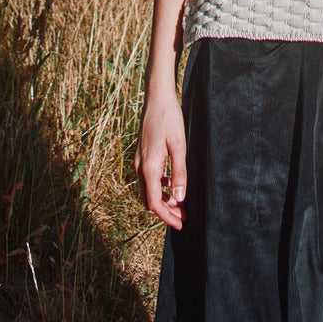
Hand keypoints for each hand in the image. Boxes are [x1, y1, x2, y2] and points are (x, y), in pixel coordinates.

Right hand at [133, 86, 187, 228]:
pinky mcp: (141, 155)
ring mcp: (138, 161)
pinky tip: (171, 183)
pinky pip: (147, 179)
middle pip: (149, 200)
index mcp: (149, 167)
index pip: (154, 203)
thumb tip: (180, 198)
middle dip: (165, 211)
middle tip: (183, 215)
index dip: (167, 217)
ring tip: (180, 202)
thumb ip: (179, 173)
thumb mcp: (179, 146)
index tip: (180, 224)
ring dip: (162, 199)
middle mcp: (139, 167)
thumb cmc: (170, 119)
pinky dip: (159, 187)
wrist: (157, 97)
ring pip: (148, 190)